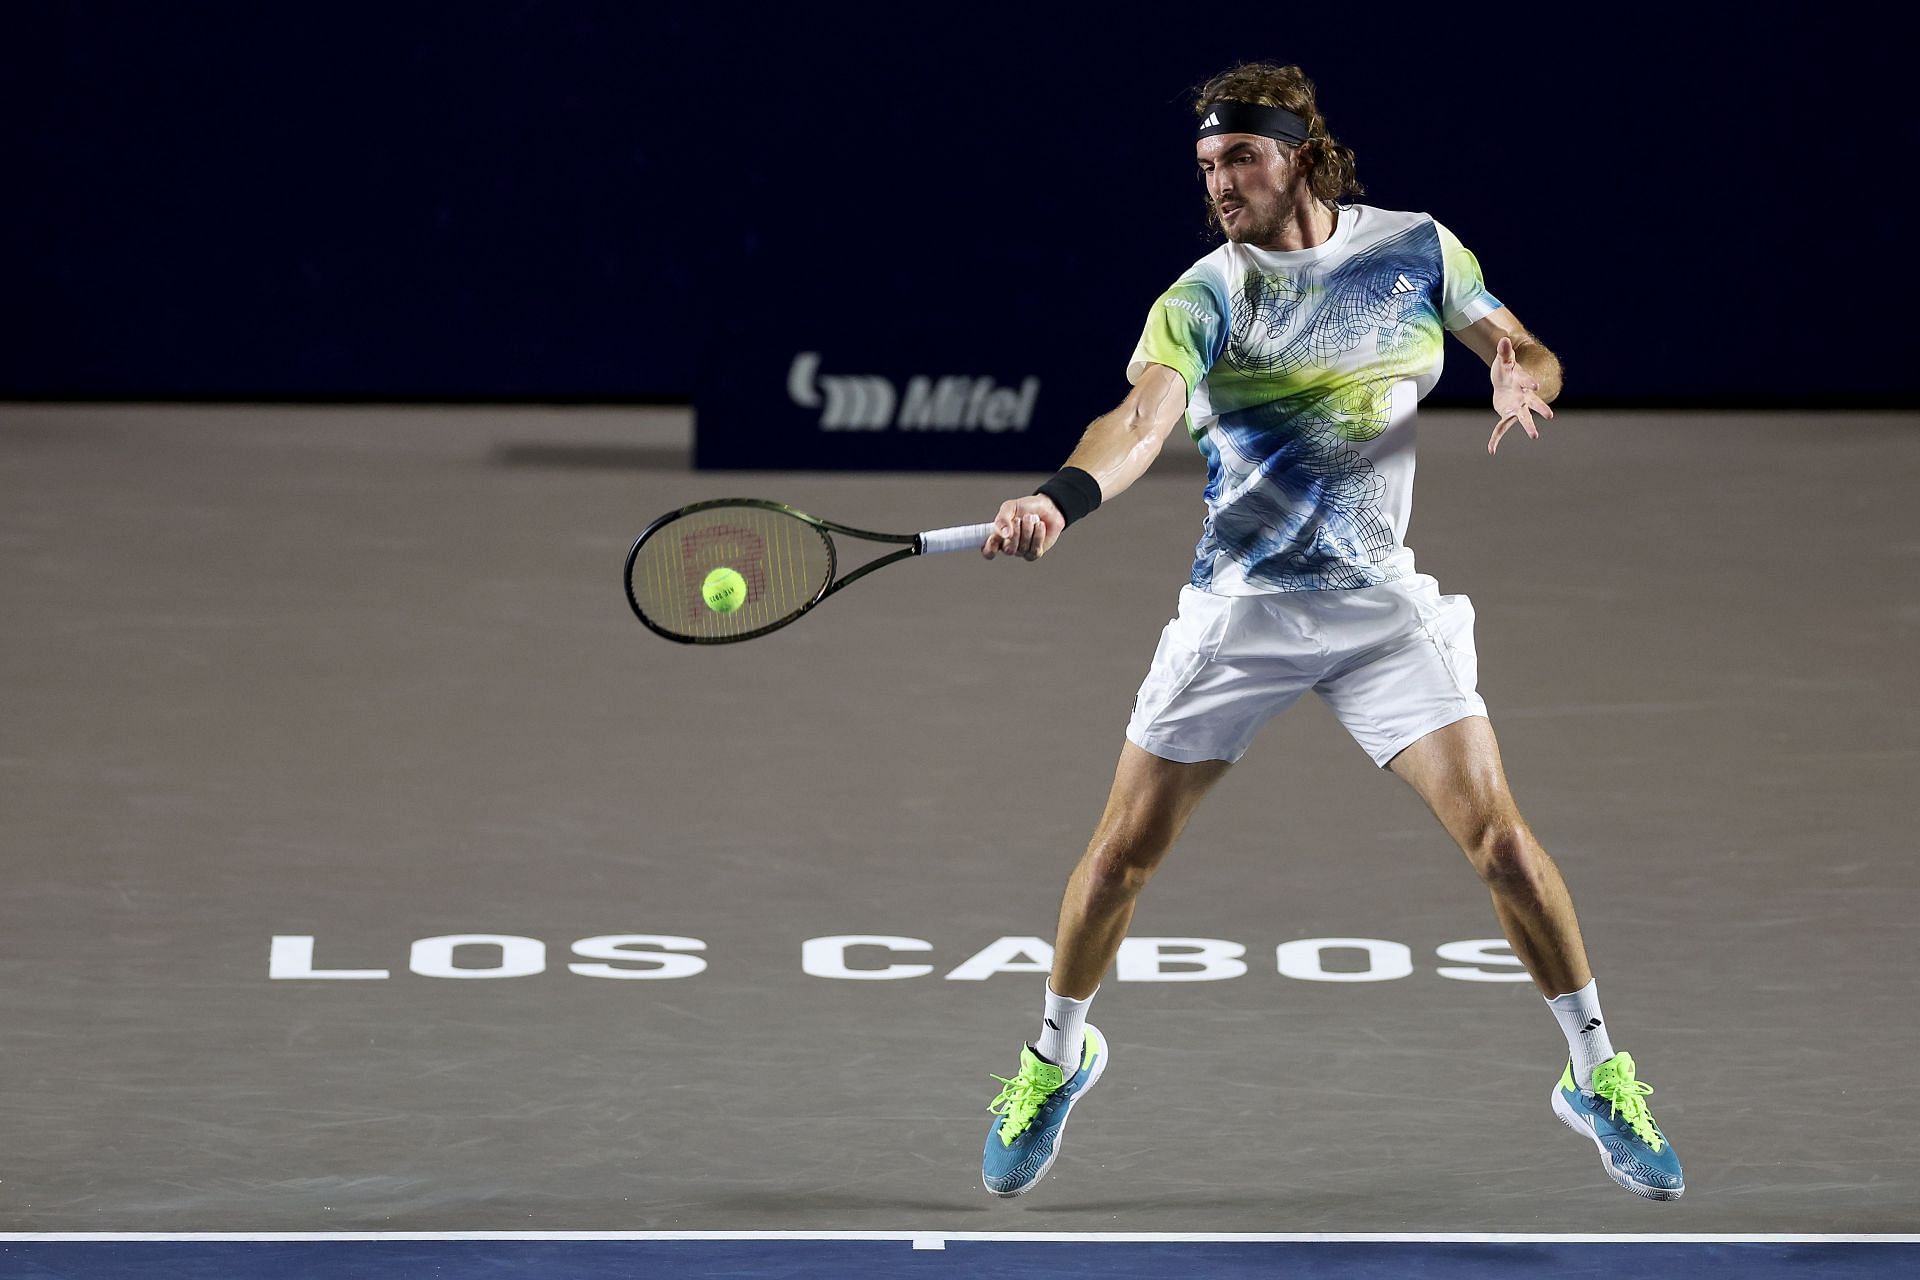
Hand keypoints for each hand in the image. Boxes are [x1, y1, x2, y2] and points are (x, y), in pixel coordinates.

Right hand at [982, 496, 1065, 560]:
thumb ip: (1002, 519)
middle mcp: (1009, 545)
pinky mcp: (1035, 552)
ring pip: (1022, 548)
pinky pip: (1034, 550)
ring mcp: (1022, 550)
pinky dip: (1038, 535)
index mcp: (999, 536)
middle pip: (1008, 550)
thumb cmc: (1026, 507)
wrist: (1048, 506)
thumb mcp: (1010, 507)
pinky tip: (1040, 525)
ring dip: (1028, 530)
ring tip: (1031, 518)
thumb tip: (1004, 534)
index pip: (989, 550)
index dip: (989, 549)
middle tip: (1019, 519)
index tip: (995, 539)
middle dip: (1015, 533)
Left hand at [1488, 335, 1554, 454]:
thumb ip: (1504, 352)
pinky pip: (1502, 429)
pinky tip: (1491, 450)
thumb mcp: (1503, 361)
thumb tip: (1503, 339)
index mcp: (1522, 382)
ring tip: (1535, 436)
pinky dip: (1496, 439)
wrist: (1505, 383)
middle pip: (1533, 403)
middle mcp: (1523, 396)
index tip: (1535, 386)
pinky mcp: (1508, 415)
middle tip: (1549, 415)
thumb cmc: (1506, 370)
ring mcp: (1517, 407)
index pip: (1526, 382)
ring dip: (1529, 426)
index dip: (1529, 383)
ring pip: (1524, 418)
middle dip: (1540, 408)